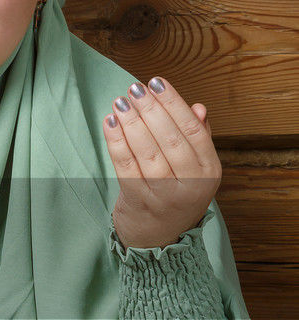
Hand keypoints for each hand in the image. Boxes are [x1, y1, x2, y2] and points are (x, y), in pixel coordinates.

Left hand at [102, 77, 220, 248]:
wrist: (156, 237)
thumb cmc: (175, 193)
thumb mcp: (195, 168)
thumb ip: (198, 138)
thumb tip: (199, 107)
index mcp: (209, 171)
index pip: (193, 130)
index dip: (175, 103)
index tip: (157, 82)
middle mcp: (191, 184)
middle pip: (170, 139)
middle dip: (150, 109)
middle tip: (135, 88)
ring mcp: (165, 196)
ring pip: (146, 152)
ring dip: (131, 122)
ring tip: (120, 101)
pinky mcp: (139, 202)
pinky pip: (125, 166)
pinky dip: (116, 142)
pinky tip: (109, 122)